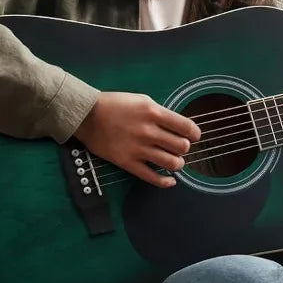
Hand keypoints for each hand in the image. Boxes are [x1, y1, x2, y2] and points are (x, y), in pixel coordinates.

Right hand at [74, 91, 201, 187]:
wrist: (87, 115)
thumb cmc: (115, 105)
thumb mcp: (142, 101)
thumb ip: (161, 114)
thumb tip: (178, 126)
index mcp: (154, 113)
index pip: (186, 127)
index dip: (195, 133)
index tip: (194, 136)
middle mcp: (149, 131)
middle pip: (182, 146)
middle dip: (184, 147)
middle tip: (179, 146)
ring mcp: (138, 149)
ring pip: (172, 163)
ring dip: (178, 163)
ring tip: (173, 160)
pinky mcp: (128, 163)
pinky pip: (152, 177)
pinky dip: (165, 182)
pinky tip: (170, 180)